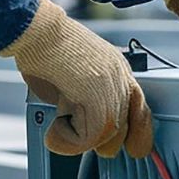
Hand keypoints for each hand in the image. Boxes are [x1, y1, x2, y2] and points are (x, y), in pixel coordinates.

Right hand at [2, 0, 153, 157]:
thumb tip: (80, 121)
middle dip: (100, 142)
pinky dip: (66, 141)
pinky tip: (53, 129)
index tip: (131, 148)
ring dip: (77, 140)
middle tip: (72, 133)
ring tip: (56, 126)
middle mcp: (121, 79)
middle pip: (124, 130)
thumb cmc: (46, 45)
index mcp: (119, 71)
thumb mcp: (77, 71)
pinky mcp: (96, 101)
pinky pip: (87, 139)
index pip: (141, 111)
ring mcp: (111, 90)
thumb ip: (87, 95)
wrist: (37, 30)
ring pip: (106, 137)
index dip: (135, 133)